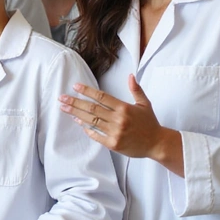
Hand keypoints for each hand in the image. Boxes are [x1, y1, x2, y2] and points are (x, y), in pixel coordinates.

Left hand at [58, 74, 183, 174]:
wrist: (157, 144)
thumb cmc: (150, 123)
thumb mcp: (144, 104)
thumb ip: (136, 89)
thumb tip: (130, 75)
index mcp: (124, 108)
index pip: (102, 97)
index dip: (87, 91)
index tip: (75, 86)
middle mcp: (118, 119)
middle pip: (92, 108)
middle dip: (75, 102)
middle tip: (62, 98)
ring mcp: (115, 132)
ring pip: (91, 121)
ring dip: (76, 114)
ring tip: (65, 109)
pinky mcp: (113, 144)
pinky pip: (96, 135)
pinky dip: (87, 129)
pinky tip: (79, 123)